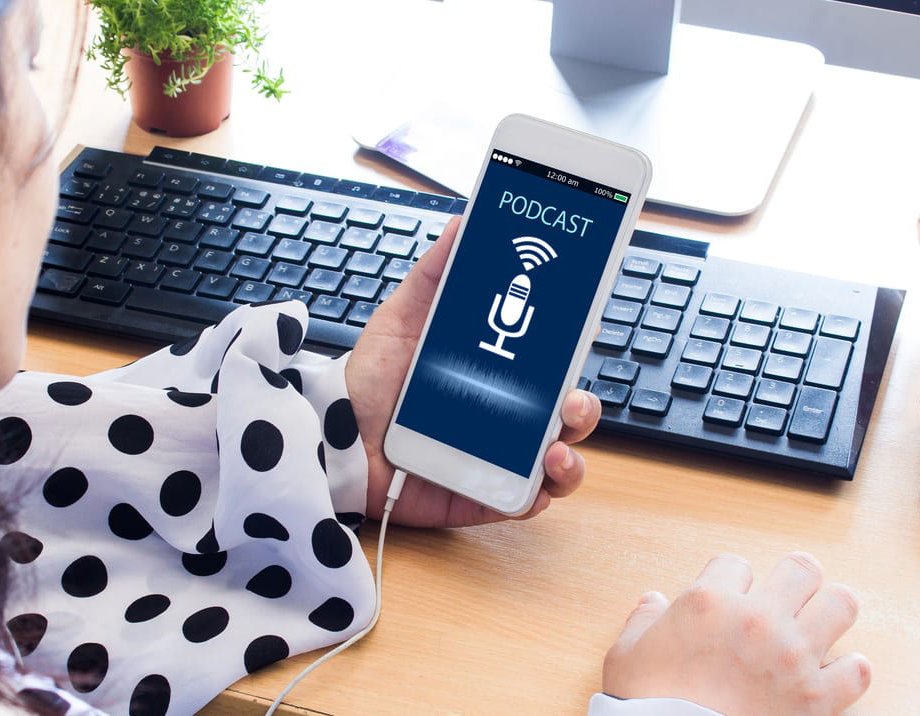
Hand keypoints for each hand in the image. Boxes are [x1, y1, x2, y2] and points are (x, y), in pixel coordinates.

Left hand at [345, 217, 601, 526]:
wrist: (334, 439)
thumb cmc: (371, 379)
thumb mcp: (401, 317)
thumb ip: (435, 273)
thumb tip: (464, 221)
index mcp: (495, 373)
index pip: (549, 361)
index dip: (574, 347)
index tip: (586, 326)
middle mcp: (505, 415)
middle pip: (566, 409)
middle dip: (583, 403)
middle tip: (569, 396)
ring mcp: (499, 457)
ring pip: (560, 457)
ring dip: (573, 451)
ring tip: (555, 444)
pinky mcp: (485, 496)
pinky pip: (530, 500)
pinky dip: (544, 491)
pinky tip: (539, 476)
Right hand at [603, 552, 871, 714]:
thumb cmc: (645, 706)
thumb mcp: (626, 656)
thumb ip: (643, 621)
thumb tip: (654, 602)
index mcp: (708, 602)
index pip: (735, 563)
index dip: (731, 582)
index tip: (728, 599)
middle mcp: (757, 620)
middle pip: (801, 568)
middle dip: (793, 580)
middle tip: (786, 597)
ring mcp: (793, 658)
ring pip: (841, 603)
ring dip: (829, 612)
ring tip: (815, 626)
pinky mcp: (817, 699)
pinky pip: (858, 670)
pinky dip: (848, 671)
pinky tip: (832, 674)